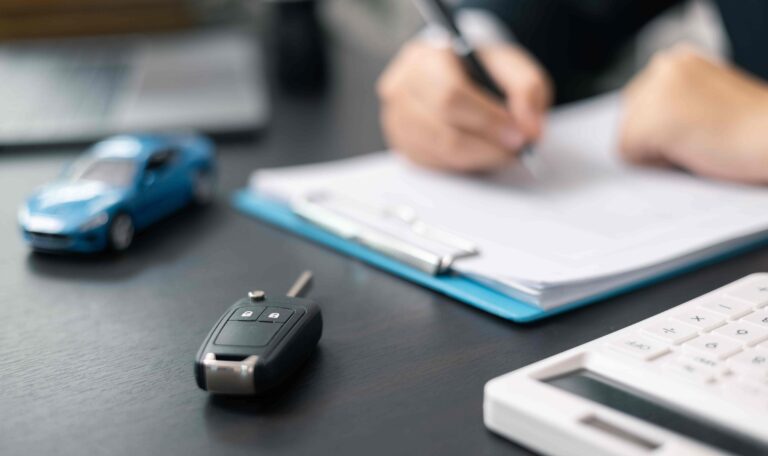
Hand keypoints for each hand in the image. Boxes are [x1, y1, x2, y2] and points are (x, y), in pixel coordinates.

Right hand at [377, 40, 551, 171]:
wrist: (461, 76)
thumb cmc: (482, 71)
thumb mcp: (514, 68)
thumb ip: (527, 90)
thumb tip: (528, 129)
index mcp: (427, 56)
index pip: (450, 95)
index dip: (487, 121)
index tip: (518, 135)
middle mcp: (402, 86)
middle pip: (442, 129)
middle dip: (486, 145)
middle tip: (515, 149)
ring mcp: (397, 118)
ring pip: (439, 151)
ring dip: (478, 158)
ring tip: (502, 151)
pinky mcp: (401, 144)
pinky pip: (433, 164)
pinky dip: (463, 164)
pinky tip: (479, 152)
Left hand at [620, 46, 767, 183]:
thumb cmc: (750, 127)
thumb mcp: (704, 99)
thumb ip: (672, 102)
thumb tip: (637, 126)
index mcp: (676, 60)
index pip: (639, 103)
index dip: (663, 126)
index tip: (694, 127)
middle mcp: (662, 67)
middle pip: (628, 118)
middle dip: (655, 136)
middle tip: (699, 136)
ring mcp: (655, 93)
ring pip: (627, 136)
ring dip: (656, 149)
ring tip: (697, 142)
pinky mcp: (652, 121)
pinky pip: (629, 154)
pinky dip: (656, 163)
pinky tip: (691, 151)